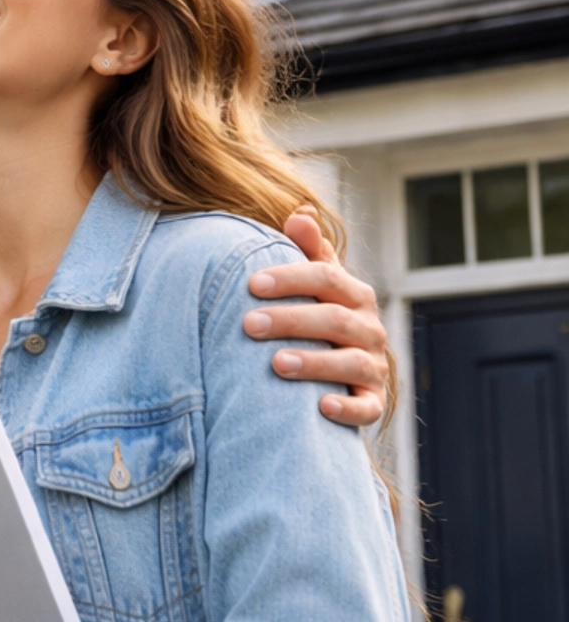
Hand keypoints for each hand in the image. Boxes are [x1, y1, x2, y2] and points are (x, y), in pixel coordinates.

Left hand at [245, 209, 389, 428]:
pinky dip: (348, 407)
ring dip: (314, 361)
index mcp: (355, 294)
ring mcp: (373, 366)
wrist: (342, 372)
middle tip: (249, 324)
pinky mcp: (373, 402)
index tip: (251, 283)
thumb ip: (308, 250)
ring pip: (350, 362)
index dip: (290, 278)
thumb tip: (301, 214)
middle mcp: (370, 328)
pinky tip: (321, 407)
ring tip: (276, 364)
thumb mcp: (316, 283)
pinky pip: (367, 407)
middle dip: (291, 320)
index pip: (326, 277)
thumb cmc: (319, 315)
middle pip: (334, 319)